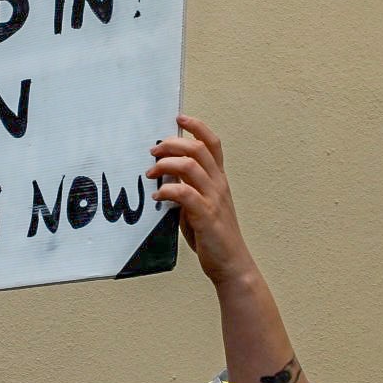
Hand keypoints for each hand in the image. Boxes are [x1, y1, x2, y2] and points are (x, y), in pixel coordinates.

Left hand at [146, 115, 258, 288]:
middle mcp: (219, 185)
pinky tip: (158, 198)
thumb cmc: (213, 236)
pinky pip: (184, 193)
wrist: (231, 264)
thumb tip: (165, 179)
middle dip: (172, 143)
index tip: (179, 118)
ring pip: (190, 166)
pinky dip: (167, 191)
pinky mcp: (206, 216)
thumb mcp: (200, 207)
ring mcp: (214, 199)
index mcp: (219, 180)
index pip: (212, 144)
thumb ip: (187, 190)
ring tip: (150, 173)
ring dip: (165, 165)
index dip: (197, 126)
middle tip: (153, 151)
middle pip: (197, 149)